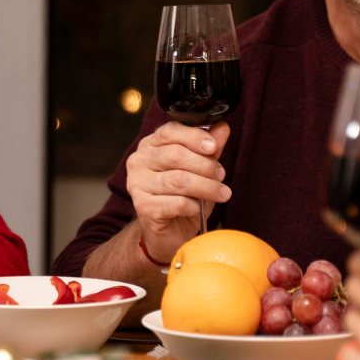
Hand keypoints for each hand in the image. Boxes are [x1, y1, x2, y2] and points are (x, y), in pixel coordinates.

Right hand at [125, 121, 230, 263]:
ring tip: (222, 193)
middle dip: (205, 165)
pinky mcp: (143, 206)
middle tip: (221, 175)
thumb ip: (209, 149)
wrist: (170, 232)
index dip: (194, 137)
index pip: (170, 131)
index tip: (213, 147)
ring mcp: (137, 184)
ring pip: (179, 180)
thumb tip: (222, 127)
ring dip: (206, 187)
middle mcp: (139, 161)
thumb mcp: (201, 170)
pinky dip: (194, 207)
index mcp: (150, 146)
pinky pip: (177, 203)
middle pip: (176, 155)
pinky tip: (198, 210)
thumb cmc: (184, 197)